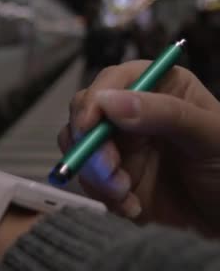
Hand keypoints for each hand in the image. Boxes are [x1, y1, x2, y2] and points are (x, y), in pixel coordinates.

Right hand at [60, 61, 219, 235]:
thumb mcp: (209, 134)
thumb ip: (164, 113)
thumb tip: (110, 101)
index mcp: (157, 88)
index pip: (112, 81)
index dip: (94, 101)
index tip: (87, 126)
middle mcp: (131, 114)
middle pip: (85, 115)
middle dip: (90, 146)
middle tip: (111, 171)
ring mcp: (119, 146)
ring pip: (80, 150)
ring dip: (97, 176)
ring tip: (126, 195)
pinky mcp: (113, 176)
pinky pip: (90, 181)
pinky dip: (105, 198)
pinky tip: (133, 207)